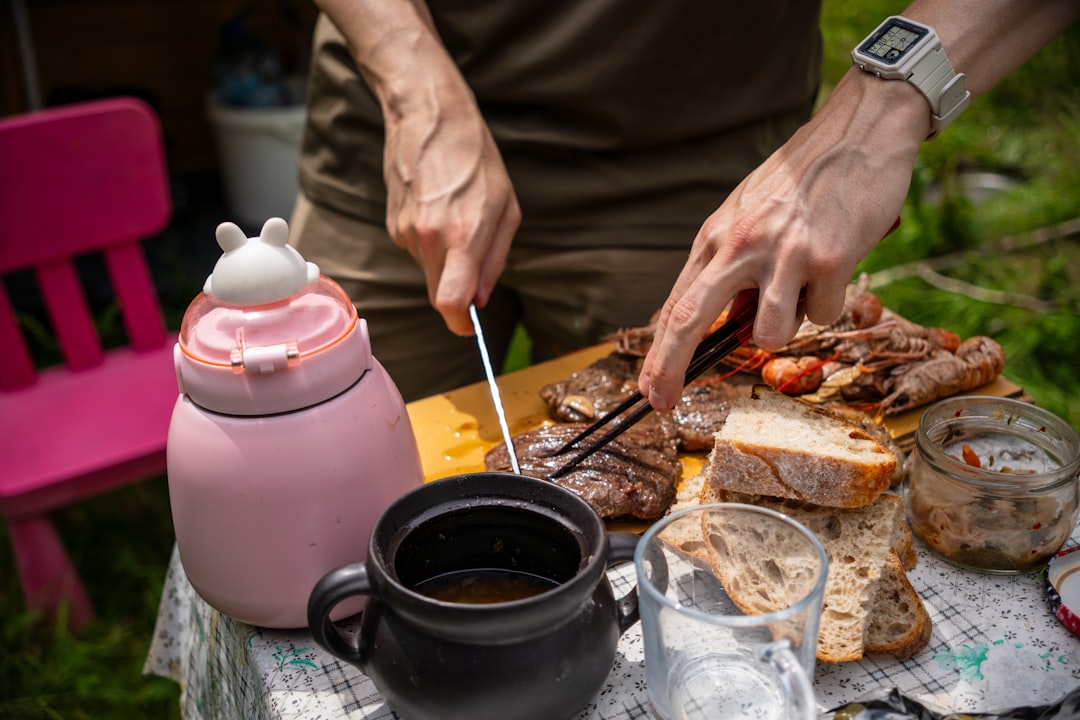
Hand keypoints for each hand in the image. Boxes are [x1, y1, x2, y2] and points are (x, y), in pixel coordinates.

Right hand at [382, 85, 520, 335]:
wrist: (428, 115)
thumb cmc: (475, 158)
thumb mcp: (506, 209)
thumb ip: (494, 259)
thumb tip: (481, 299)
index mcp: (461, 235)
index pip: (450, 302)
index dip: (459, 323)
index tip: (468, 326)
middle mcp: (428, 238)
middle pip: (439, 294)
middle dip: (458, 291)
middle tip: (475, 261)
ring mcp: (405, 232)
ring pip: (430, 271)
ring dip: (447, 258)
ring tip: (457, 216)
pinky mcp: (392, 224)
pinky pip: (417, 250)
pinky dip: (431, 241)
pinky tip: (438, 207)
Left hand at [638, 70, 924, 411]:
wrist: (860, 131)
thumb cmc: (802, 178)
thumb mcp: (747, 215)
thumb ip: (728, 265)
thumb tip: (721, 324)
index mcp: (716, 235)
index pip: (677, 304)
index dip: (659, 352)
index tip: (649, 388)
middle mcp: (741, 244)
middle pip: (692, 320)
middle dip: (671, 369)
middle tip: (661, 402)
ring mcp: (784, 253)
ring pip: (769, 335)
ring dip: (786, 327)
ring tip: (803, 286)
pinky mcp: (829, 259)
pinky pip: (823, 316)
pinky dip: (829, 301)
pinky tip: (835, 264)